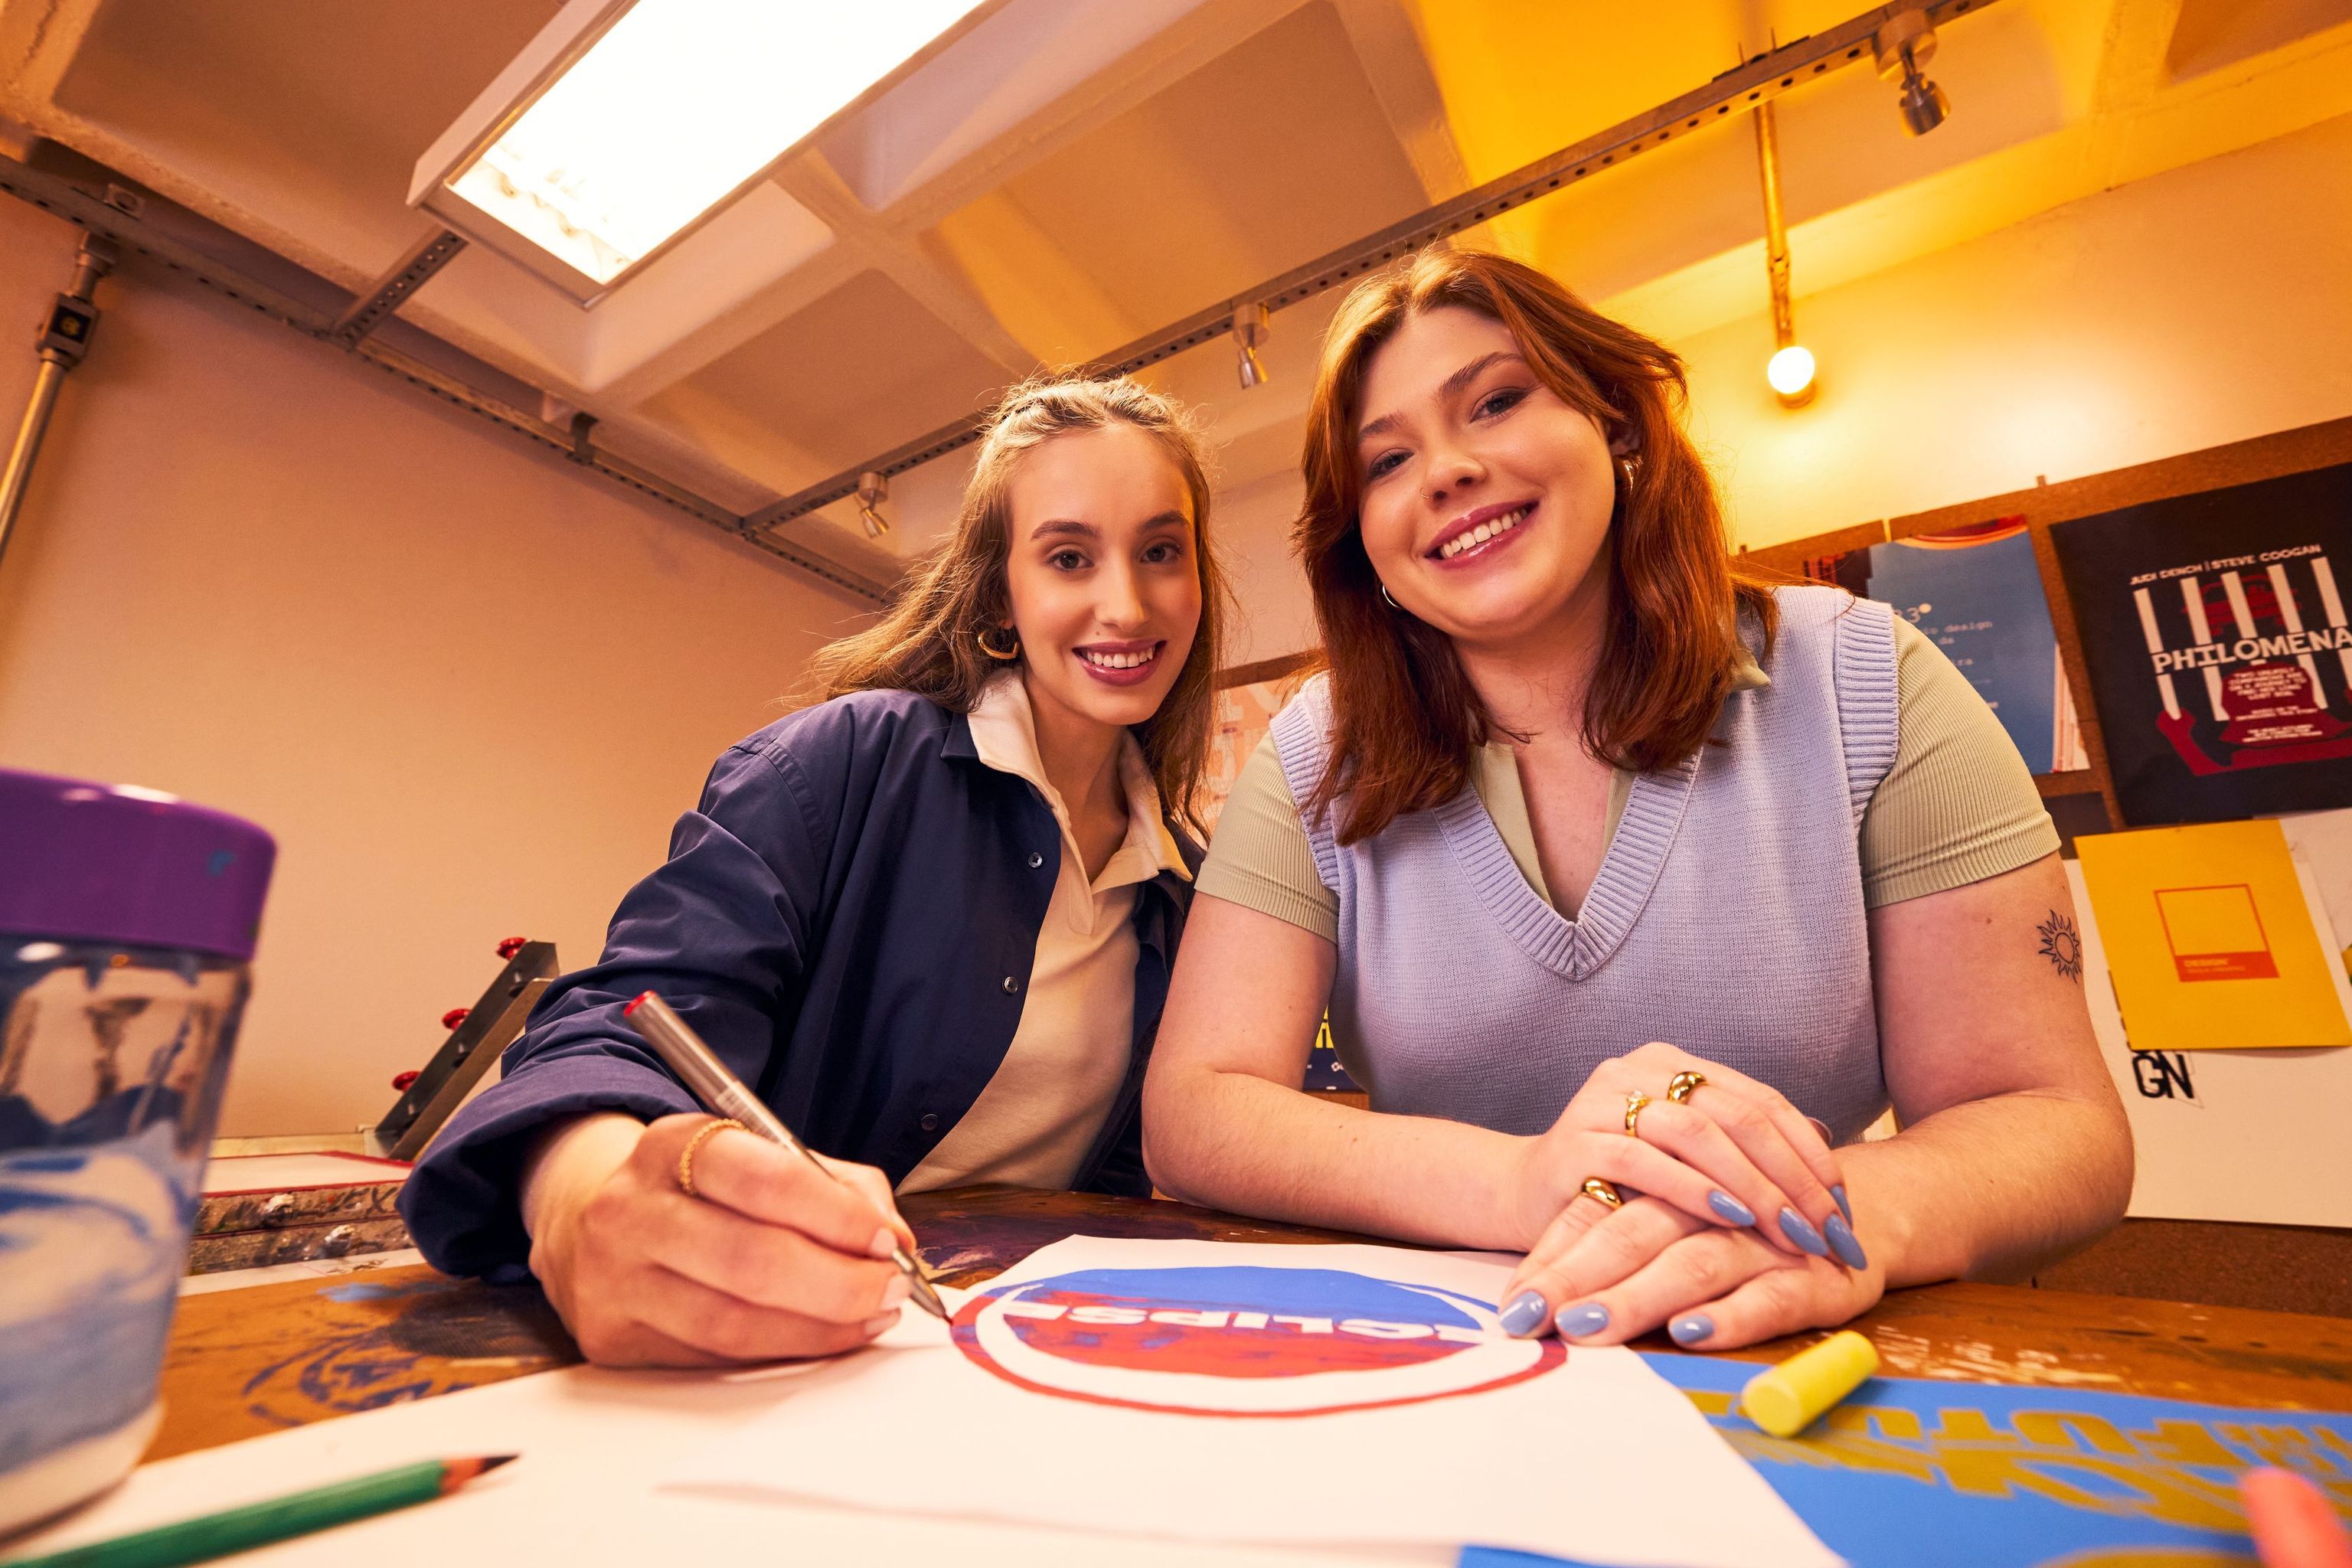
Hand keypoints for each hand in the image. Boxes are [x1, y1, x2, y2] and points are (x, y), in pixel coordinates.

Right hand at [524, 1112, 917, 1367]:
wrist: (592, 1218)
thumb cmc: (699, 1188)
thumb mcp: (758, 1155)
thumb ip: (836, 1187)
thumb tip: (894, 1241)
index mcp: (671, 1145)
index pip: (765, 1180)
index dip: (838, 1217)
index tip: (888, 1240)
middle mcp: (630, 1210)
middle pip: (750, 1260)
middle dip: (839, 1283)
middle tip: (891, 1288)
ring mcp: (613, 1279)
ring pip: (732, 1323)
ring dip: (819, 1328)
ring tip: (870, 1316)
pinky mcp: (612, 1338)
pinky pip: (712, 1358)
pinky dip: (781, 1353)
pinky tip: (821, 1338)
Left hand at [1501, 1194, 1883, 1349]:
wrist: (1853, 1201)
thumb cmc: (1737, 1220)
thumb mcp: (1667, 1221)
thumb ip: (1603, 1243)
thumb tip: (1523, 1298)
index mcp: (1668, 1178)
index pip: (1598, 1217)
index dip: (1554, 1260)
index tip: (1512, 1309)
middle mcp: (1710, 1205)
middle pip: (1634, 1233)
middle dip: (1579, 1277)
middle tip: (1533, 1318)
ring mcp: (1763, 1237)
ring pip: (1692, 1262)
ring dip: (1637, 1296)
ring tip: (1589, 1326)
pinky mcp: (1810, 1277)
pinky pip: (1767, 1296)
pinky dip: (1726, 1315)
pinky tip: (1687, 1332)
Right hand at [1511, 1042, 1856, 1275]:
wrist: (1527, 1196)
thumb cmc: (1619, 1185)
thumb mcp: (1688, 1161)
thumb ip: (1742, 1146)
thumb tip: (1824, 1143)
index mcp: (1671, 1063)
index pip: (1760, 1100)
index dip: (1810, 1153)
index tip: (1845, 1208)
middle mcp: (1637, 1069)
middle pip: (1735, 1114)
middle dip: (1790, 1176)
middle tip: (1826, 1230)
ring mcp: (1603, 1100)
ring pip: (1696, 1132)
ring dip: (1751, 1184)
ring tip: (1789, 1230)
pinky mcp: (1575, 1140)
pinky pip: (1643, 1159)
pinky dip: (1692, 1188)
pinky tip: (1730, 1217)